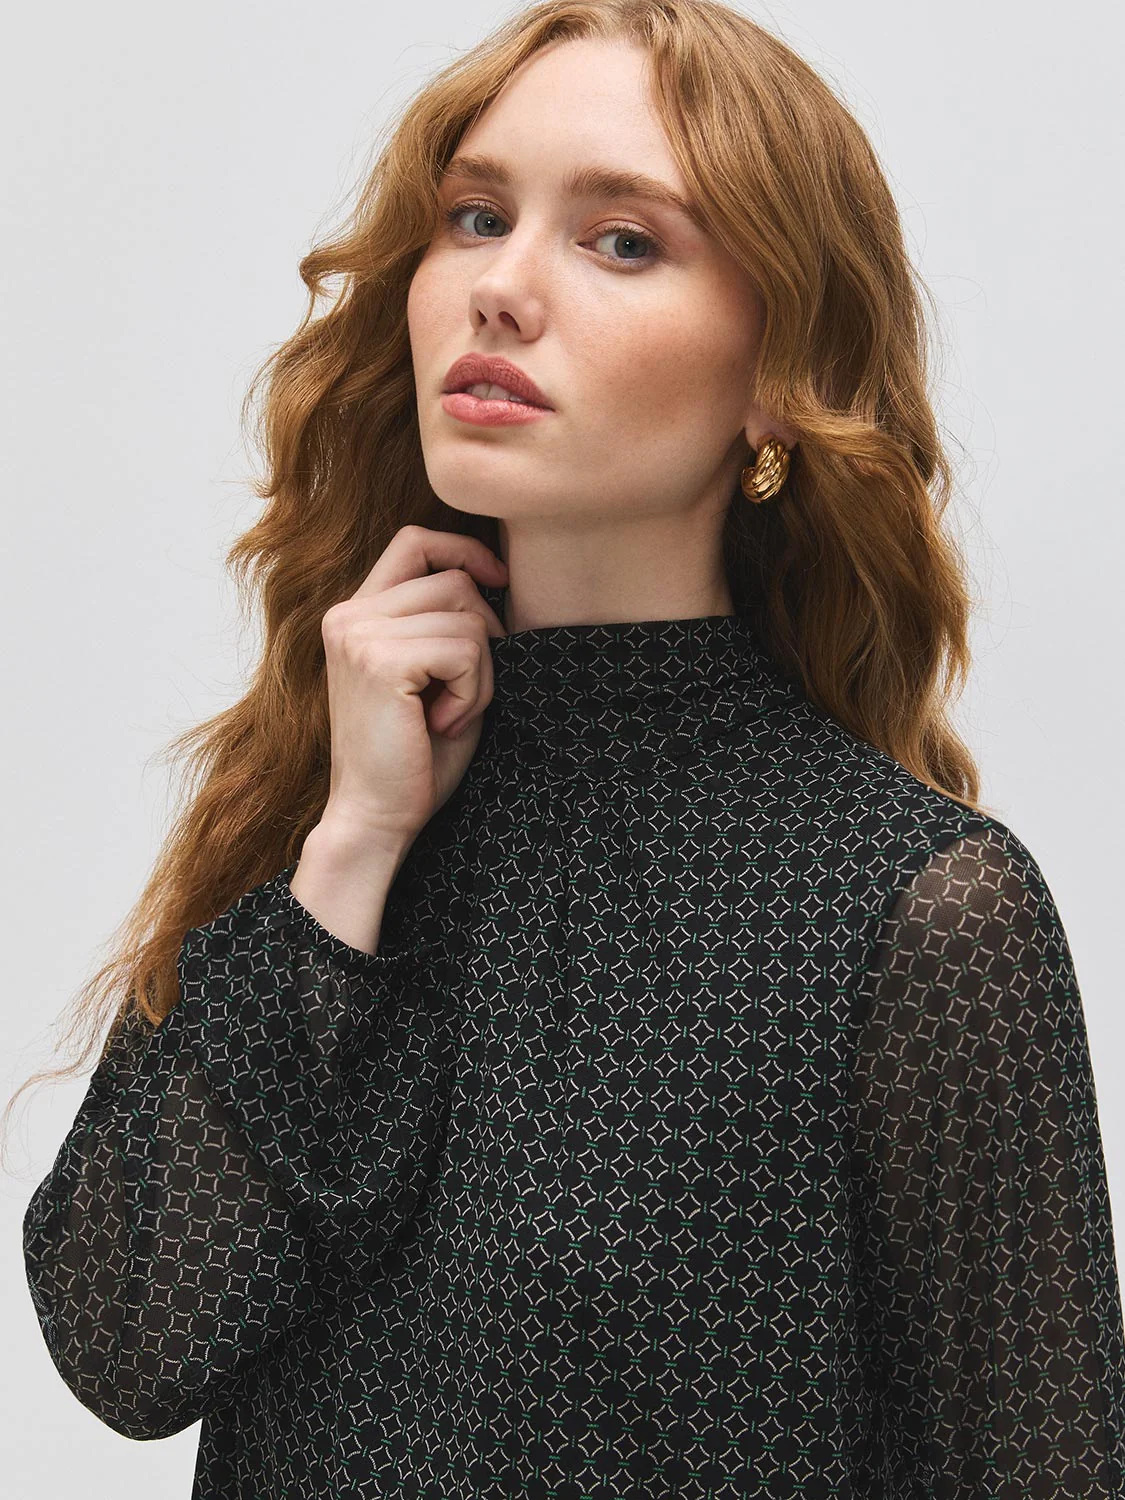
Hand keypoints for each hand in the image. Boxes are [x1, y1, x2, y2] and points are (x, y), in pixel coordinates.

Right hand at [315, 524, 508, 852]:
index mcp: (356, 614)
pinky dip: (473, 691)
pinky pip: (466, 650)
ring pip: (466, 618)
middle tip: (463, 694)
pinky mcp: (380, 661)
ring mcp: (359, 634)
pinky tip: (443, 723)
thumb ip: (449, 626)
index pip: (414, 542)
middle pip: (453, 580)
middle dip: (483, 635)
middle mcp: (348, 615)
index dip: (464, 551)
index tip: (498, 582)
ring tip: (449, 715)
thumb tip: (498, 582)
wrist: (375, 817)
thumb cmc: (413, 755)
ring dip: (479, 674)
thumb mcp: (434, 676)